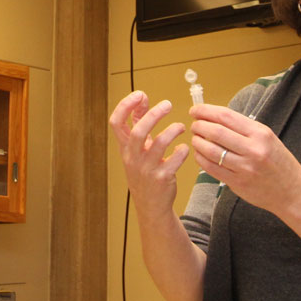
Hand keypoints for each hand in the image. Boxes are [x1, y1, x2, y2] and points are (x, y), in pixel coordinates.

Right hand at [108, 91, 190, 215]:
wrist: (151, 206)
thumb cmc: (145, 172)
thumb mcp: (137, 148)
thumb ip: (139, 122)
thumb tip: (142, 97)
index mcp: (124, 148)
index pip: (116, 122)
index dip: (125, 105)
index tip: (140, 94)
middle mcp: (132, 157)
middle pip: (138, 131)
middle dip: (154, 115)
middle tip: (168, 104)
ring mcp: (146, 169)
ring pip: (159, 144)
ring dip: (172, 131)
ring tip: (181, 127)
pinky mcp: (162, 179)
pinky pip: (174, 160)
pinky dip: (182, 151)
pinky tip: (184, 149)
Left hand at [188, 103, 300, 214]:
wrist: (292, 192)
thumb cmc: (279, 162)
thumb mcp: (268, 138)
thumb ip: (244, 129)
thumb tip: (215, 117)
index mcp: (261, 133)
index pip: (226, 116)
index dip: (206, 111)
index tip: (196, 110)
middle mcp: (253, 149)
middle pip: (215, 132)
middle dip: (199, 126)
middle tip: (194, 125)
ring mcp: (245, 167)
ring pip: (210, 150)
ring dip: (197, 142)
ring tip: (195, 139)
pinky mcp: (237, 183)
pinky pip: (211, 168)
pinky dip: (200, 158)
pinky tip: (199, 154)